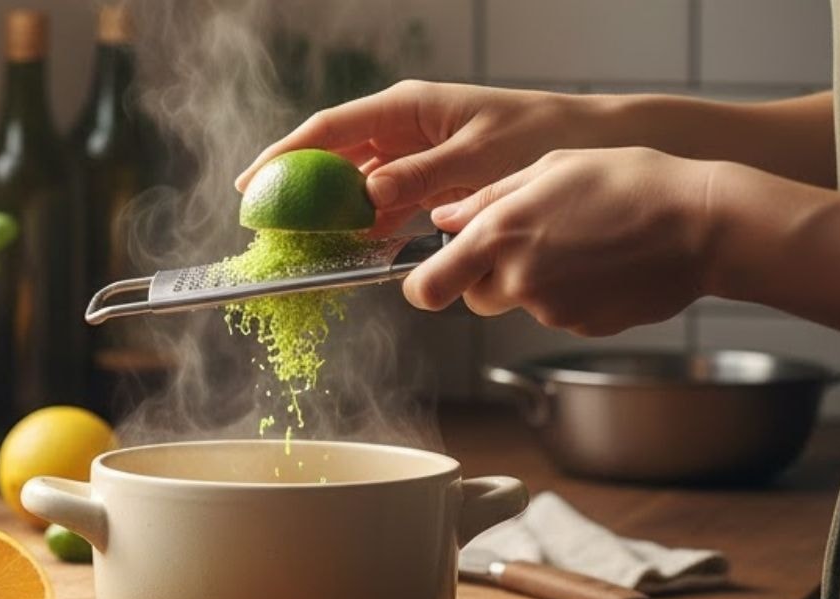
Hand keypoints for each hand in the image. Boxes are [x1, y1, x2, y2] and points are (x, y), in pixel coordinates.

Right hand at [236, 81, 603, 233]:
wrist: (587, 143)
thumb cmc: (540, 137)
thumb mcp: (479, 157)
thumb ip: (421, 176)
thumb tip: (367, 195)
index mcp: (407, 107)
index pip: (329, 129)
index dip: (284, 156)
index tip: (252, 184)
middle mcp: (403, 128)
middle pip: (332, 158)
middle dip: (296, 189)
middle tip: (265, 224)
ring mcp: (413, 155)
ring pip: (354, 186)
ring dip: (329, 214)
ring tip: (299, 244)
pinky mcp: (428, 182)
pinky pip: (383, 205)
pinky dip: (365, 227)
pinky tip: (351, 249)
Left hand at [404, 147, 718, 335]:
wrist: (704, 224)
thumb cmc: (632, 182)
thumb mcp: (551, 167)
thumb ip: (487, 198)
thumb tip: (442, 219)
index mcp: (500, 235)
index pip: (426, 287)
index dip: (422, 285)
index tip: (428, 277)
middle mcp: (518, 279)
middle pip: (475, 296)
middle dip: (490, 276)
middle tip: (533, 239)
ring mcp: (551, 309)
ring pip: (521, 302)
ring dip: (535, 281)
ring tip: (581, 242)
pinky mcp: (583, 327)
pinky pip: (560, 312)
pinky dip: (572, 293)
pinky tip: (604, 262)